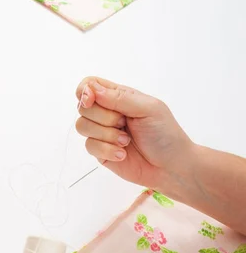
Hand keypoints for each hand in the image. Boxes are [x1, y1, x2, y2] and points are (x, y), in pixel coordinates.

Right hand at [75, 76, 194, 189]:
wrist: (170, 166)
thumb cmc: (165, 133)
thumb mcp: (148, 108)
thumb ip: (119, 98)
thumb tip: (91, 90)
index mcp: (118, 97)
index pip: (89, 85)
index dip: (85, 92)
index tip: (91, 101)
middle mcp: (106, 112)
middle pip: (83, 108)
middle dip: (104, 118)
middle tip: (125, 123)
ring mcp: (101, 132)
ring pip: (82, 126)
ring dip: (106, 135)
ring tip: (126, 141)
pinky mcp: (99, 151)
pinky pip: (89, 146)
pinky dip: (107, 150)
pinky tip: (123, 154)